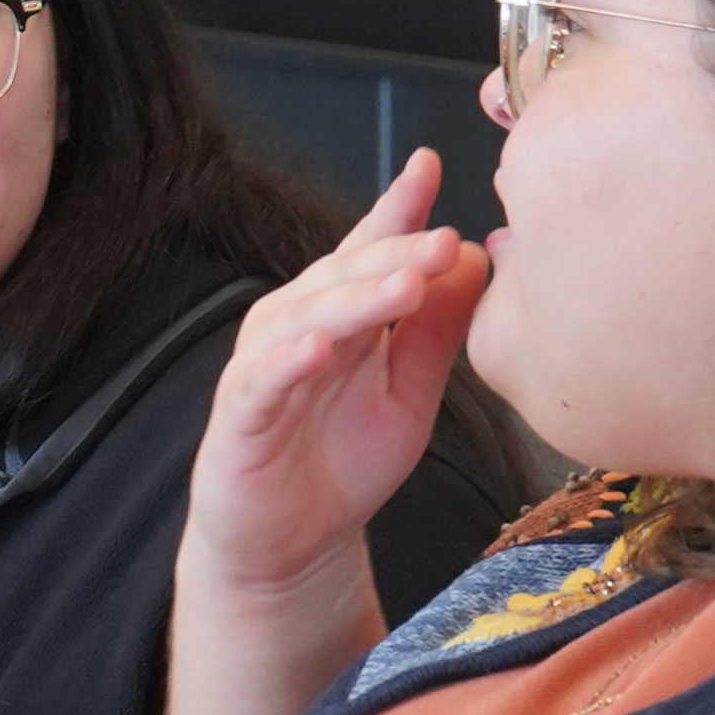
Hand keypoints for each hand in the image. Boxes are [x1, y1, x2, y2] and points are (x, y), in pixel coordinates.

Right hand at [185, 150, 488, 603]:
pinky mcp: (238, 418)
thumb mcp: (411, 395)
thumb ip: (437, 332)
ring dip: (353, 298)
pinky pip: (262, 381)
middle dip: (393, 254)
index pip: (367, 250)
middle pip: (340, 277)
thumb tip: (476, 257)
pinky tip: (322, 346)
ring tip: (404, 285)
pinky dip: (289, 361)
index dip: (396, 208)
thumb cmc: (343, 467)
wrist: (290, 548)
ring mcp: (263, 369)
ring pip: (305, 319)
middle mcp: (296, 328)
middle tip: (446, 242)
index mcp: (339, 316)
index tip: (430, 165)